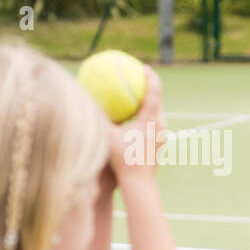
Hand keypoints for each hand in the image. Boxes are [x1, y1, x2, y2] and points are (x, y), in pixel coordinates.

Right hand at [109, 66, 166, 180]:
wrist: (139, 183)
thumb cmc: (123, 160)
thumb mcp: (108, 136)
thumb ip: (99, 118)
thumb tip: (87, 101)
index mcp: (150, 119)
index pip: (154, 91)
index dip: (150, 76)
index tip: (144, 66)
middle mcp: (160, 124)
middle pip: (158, 98)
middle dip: (149, 86)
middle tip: (138, 76)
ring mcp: (162, 134)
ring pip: (157, 111)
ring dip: (148, 101)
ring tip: (137, 93)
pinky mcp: (160, 142)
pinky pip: (154, 122)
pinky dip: (146, 114)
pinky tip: (135, 116)